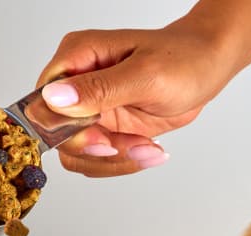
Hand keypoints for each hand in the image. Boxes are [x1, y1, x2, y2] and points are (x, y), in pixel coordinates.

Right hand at [36, 0, 250, 175]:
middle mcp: (76, 85)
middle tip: (132, 146)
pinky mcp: (106, 128)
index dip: (66, 130)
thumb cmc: (183, 60)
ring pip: (80, 154)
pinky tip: (150, 150)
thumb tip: (55, 98)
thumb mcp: (144, 74)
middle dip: (98, 151)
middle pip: (60, 137)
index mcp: (76, 58)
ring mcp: (90, 110)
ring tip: (148, 149)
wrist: (206, 68)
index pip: (44, 104)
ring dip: (115, 160)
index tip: (102, 139)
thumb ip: (100, 88)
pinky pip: (100, 159)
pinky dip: (124, 162)